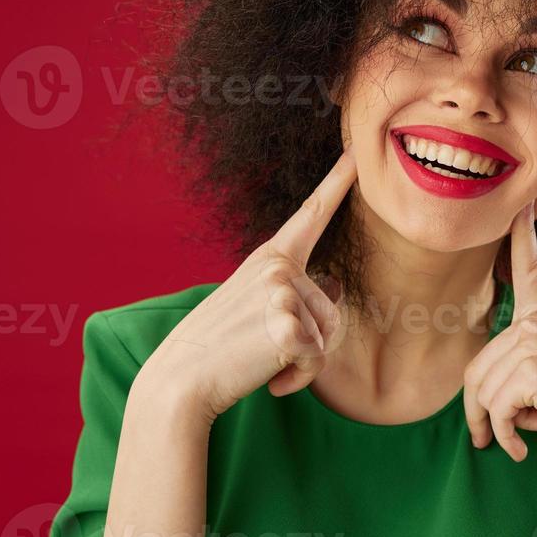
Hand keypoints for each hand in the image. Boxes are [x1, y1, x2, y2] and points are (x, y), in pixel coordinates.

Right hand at [138, 146, 355, 422]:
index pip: (311, 214)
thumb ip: (292, 291)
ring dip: (303, 362)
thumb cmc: (219, 346)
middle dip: (310, 342)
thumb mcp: (253, 305)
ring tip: (264, 362)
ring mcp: (281, 294)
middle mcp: (277, 267)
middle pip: (332, 309)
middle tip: (266, 351)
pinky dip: (298, 380)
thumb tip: (337, 286)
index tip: (355, 153)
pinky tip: (270, 382)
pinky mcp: (287, 328)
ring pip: (327, 337)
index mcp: (269, 257)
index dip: (337, 183)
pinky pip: (317, 360)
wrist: (180, 380)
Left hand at [461, 198, 536, 469]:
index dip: (523, 236)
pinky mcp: (531, 369)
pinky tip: (520, 451)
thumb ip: (516, 378)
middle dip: (478, 410)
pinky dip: (502, 437)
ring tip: (518, 440)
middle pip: (477, 368)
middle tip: (490, 439)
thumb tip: (476, 413)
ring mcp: (534, 342)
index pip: (528, 270)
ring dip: (493, 427)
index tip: (520, 205)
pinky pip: (494, 409)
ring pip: (482, 392)